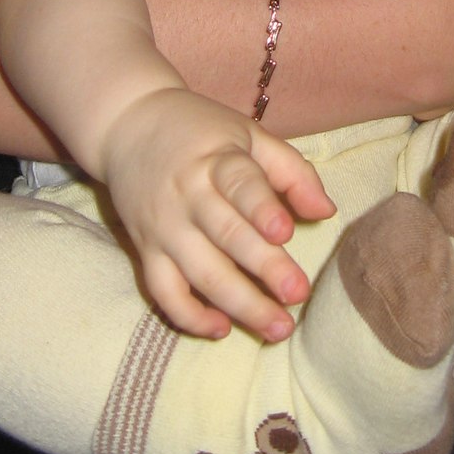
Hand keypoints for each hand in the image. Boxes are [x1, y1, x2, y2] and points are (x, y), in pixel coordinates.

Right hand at [101, 87, 335, 340]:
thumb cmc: (201, 132)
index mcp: (216, 159)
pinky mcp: (145, 250)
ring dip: (238, 304)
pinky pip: (163, 291)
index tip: (283, 233)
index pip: (239, 184)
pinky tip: (222, 329)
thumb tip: (326, 212)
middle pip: (226, 235)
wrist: (127, 124)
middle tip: (297, 295)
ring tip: (277, 327)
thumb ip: (292, 172)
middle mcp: (187, 195)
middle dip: (263, 268)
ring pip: (199, 272)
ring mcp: (164, 227)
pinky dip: (188, 316)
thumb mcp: (249, 135)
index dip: (260, 209)